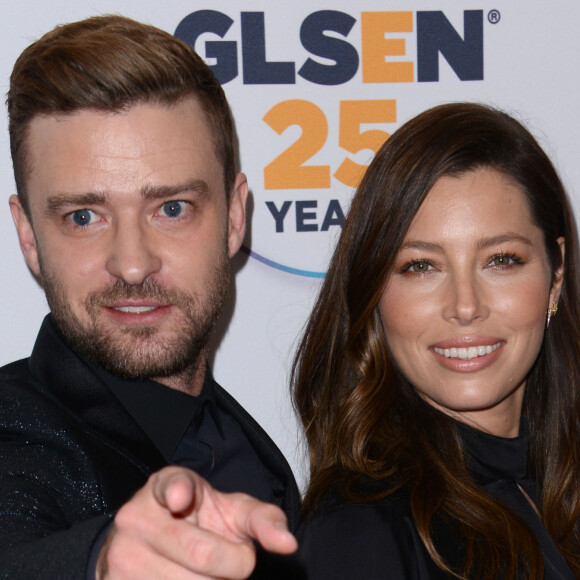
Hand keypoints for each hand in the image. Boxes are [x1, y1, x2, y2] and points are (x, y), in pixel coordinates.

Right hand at [96, 466, 296, 578]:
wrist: (149, 542)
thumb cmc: (199, 522)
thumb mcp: (230, 510)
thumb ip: (263, 520)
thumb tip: (288, 544)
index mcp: (165, 486)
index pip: (172, 485)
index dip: (178, 491)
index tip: (181, 498)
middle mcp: (136, 517)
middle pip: (202, 555)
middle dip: (235, 564)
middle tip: (236, 561)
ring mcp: (121, 557)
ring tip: (207, 572)